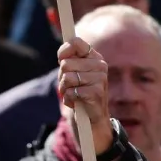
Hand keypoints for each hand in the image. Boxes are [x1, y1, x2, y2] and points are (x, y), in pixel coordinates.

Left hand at [57, 37, 112, 152]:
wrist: (91, 118)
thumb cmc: (80, 92)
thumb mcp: (74, 73)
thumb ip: (68, 61)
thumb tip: (61, 55)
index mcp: (94, 57)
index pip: (76, 42)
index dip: (64, 50)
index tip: (60, 59)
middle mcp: (100, 65)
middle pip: (66, 64)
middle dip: (62, 77)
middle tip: (69, 86)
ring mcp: (100, 79)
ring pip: (67, 78)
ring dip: (64, 89)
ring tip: (73, 94)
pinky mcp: (97, 93)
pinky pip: (71, 92)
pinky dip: (69, 99)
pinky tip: (76, 103)